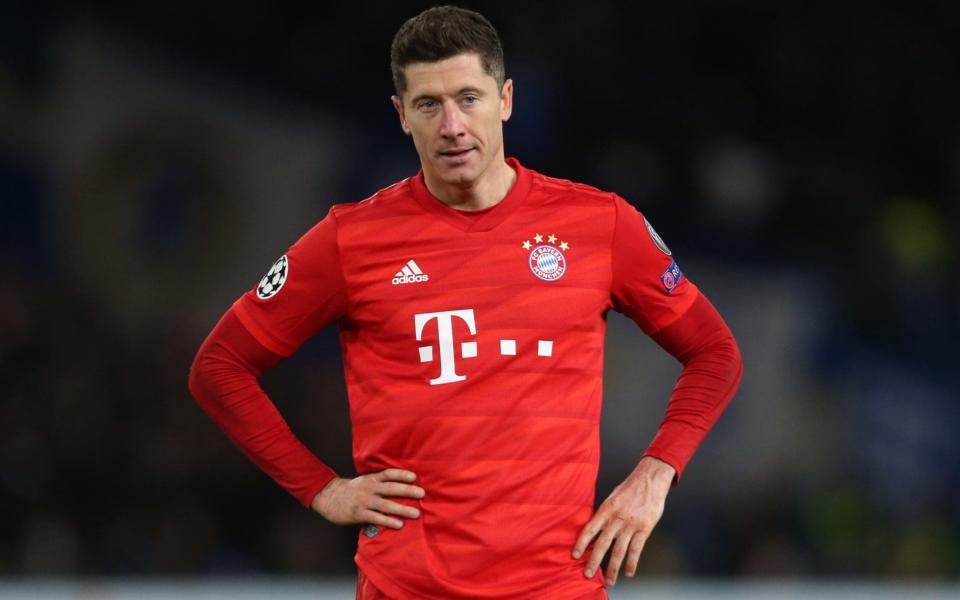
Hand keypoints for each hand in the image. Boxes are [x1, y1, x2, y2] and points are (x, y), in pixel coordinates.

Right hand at [311, 468, 425, 528]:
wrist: (327, 496)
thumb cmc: (349, 491)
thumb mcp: (363, 482)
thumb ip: (378, 484)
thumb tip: (398, 487)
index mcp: (371, 479)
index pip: (388, 474)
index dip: (401, 475)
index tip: (415, 477)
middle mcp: (369, 488)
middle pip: (391, 488)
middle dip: (407, 490)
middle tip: (422, 493)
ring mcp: (364, 501)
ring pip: (386, 504)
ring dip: (402, 509)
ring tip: (416, 513)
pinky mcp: (359, 514)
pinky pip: (376, 518)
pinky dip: (388, 521)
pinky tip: (399, 525)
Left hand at [572, 457, 674, 585]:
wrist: (650, 479)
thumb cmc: (629, 488)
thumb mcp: (612, 497)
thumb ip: (604, 514)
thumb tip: (593, 531)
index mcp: (606, 509)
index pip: (589, 529)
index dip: (581, 543)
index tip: (574, 555)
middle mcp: (616, 518)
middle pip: (602, 543)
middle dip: (594, 561)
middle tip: (587, 574)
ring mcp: (631, 524)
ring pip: (619, 550)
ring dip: (613, 568)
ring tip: (610, 581)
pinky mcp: (645, 528)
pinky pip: (637, 549)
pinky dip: (632, 562)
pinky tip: (628, 572)